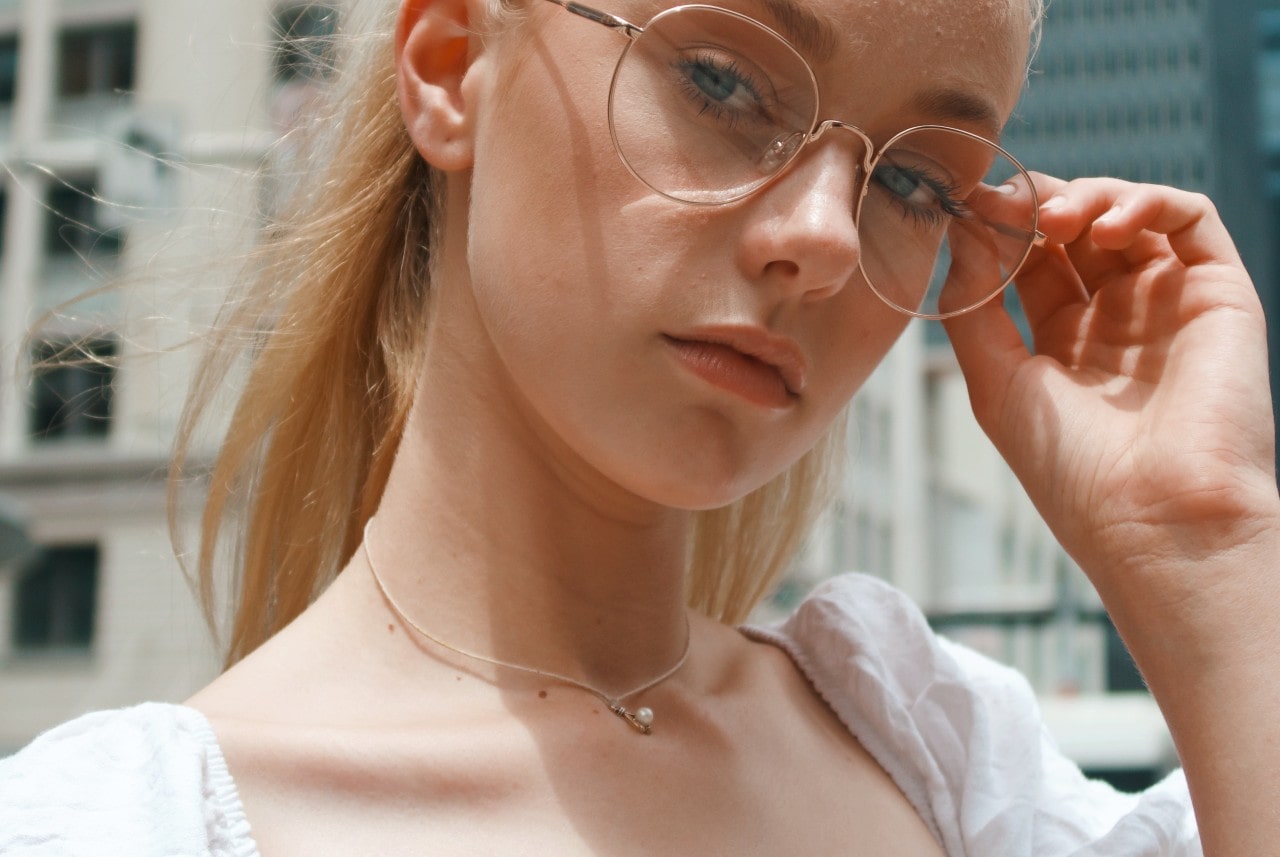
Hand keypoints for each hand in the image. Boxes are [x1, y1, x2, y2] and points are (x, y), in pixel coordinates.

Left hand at [943, 176, 1279, 615]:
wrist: (1155, 518)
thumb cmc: (1071, 469)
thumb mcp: (997, 383)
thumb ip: (974, 305)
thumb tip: (962, 232)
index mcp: (1063, 342)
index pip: (1030, 259)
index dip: (999, 227)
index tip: (963, 206)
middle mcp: (1117, 318)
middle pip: (1076, 229)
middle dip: (1035, 203)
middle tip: (1002, 201)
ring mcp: (1167, 303)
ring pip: (1129, 214)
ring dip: (1086, 197)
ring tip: (1052, 220)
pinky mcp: (1218, 294)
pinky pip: (1191, 220)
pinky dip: (1147, 202)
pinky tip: (1106, 226)